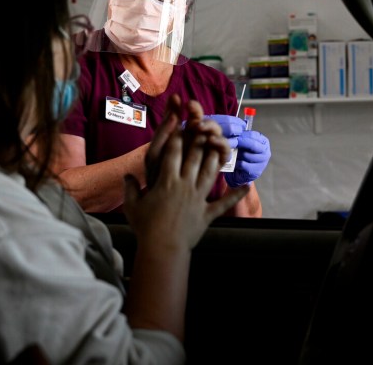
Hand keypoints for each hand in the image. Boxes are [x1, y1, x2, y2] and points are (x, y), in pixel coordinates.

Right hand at [124, 95, 247, 249]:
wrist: (162, 249)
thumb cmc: (145, 228)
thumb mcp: (132, 206)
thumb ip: (130, 188)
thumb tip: (127, 176)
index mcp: (167, 181)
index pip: (172, 153)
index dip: (176, 137)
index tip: (180, 124)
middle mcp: (185, 185)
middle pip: (194, 157)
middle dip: (199, 140)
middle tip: (204, 126)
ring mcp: (198, 198)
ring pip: (210, 173)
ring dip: (216, 158)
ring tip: (222, 145)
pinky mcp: (207, 213)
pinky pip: (224, 203)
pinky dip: (235, 195)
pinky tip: (246, 186)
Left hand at [224, 130, 270, 188]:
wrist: (239, 172)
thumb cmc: (240, 154)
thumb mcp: (241, 143)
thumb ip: (240, 136)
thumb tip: (232, 127)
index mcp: (263, 141)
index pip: (252, 135)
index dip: (241, 135)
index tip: (231, 135)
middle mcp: (266, 151)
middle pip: (252, 144)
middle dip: (239, 143)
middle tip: (229, 143)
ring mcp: (263, 162)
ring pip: (247, 155)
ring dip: (237, 155)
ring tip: (232, 155)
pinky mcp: (256, 171)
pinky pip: (244, 165)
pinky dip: (237, 164)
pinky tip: (234, 163)